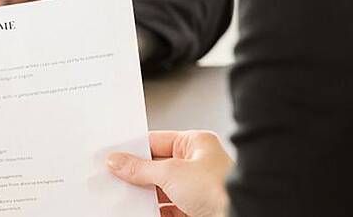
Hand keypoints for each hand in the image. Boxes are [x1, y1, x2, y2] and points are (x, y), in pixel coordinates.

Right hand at [107, 131, 232, 216]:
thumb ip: (140, 168)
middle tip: (114, 178)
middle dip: (137, 176)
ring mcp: (197, 189)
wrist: (239, 216)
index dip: (133, 150)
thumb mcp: (171, 173)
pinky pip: (168, 209)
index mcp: (196, 144)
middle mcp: (198, 164)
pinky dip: (154, 211)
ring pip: (161, 190)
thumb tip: (118, 162)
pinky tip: (141, 212)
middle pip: (157, 168)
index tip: (113, 157)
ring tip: (125, 198)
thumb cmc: (219, 189)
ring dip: (145, 196)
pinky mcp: (196, 210)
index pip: (156, 142)